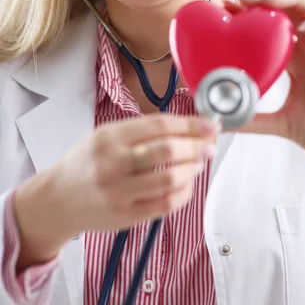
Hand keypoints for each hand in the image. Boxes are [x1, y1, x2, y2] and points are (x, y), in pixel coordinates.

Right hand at [14, 114, 216, 268]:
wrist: (56, 200)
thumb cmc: (85, 163)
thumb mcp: (104, 136)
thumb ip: (140, 131)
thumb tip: (186, 128)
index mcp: (109, 137)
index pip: (159, 126)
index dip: (190, 125)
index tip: (210, 125)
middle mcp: (113, 163)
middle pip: (168, 150)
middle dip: (197, 146)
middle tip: (209, 146)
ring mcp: (119, 192)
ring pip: (170, 179)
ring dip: (193, 169)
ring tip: (198, 164)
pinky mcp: (125, 216)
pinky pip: (164, 205)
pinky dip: (183, 194)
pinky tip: (187, 185)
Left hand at [223, 0, 304, 169]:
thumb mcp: (282, 123)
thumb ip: (254, 120)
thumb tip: (223, 122)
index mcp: (296, 59)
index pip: (272, 26)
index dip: (251, 14)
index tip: (228, 9)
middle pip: (290, 7)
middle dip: (267, 0)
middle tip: (244, 2)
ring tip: (271, 4)